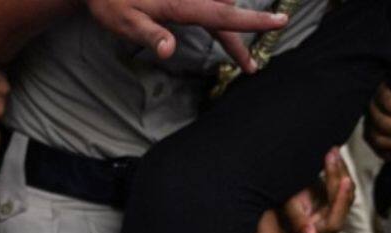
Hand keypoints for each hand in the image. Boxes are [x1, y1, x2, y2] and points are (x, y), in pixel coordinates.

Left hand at [84, 0, 287, 73]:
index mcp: (181, 5)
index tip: (279, 21)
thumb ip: (150, 35)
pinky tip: (216, 27)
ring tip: (227, 53)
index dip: (253, 20)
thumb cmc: (111, 2)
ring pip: (217, 9)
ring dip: (222, 27)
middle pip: (225, 16)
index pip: (224, 16)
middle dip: (236, 41)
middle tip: (250, 67)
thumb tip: (169, 50)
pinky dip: (215, 16)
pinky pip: (208, 6)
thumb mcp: (125, 23)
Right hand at [281, 147, 354, 232]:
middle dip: (338, 178)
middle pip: (343, 205)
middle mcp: (324, 227)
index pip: (334, 224)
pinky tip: (333, 154)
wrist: (272, 188)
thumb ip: (298, 222)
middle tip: (333, 155)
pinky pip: (345, 185)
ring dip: (341, 170)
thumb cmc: (276, 200)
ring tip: (332, 151)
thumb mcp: (286, 207)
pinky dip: (340, 169)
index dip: (340, 204)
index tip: (344, 181)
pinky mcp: (335, 201)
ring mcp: (331, 213)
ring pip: (347, 193)